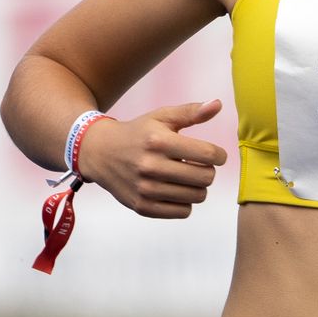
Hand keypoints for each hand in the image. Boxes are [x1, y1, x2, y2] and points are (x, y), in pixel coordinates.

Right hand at [75, 99, 228, 218]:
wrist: (99, 153)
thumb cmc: (137, 133)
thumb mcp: (161, 117)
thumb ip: (191, 112)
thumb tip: (218, 104)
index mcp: (159, 141)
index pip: (209, 155)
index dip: (219, 155)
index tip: (214, 154)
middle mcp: (151, 166)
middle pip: (206, 178)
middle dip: (207, 170)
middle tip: (196, 165)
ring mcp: (146, 189)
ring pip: (198, 196)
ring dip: (197, 187)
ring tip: (184, 176)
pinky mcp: (142, 207)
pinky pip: (183, 212)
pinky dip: (184, 202)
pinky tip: (174, 189)